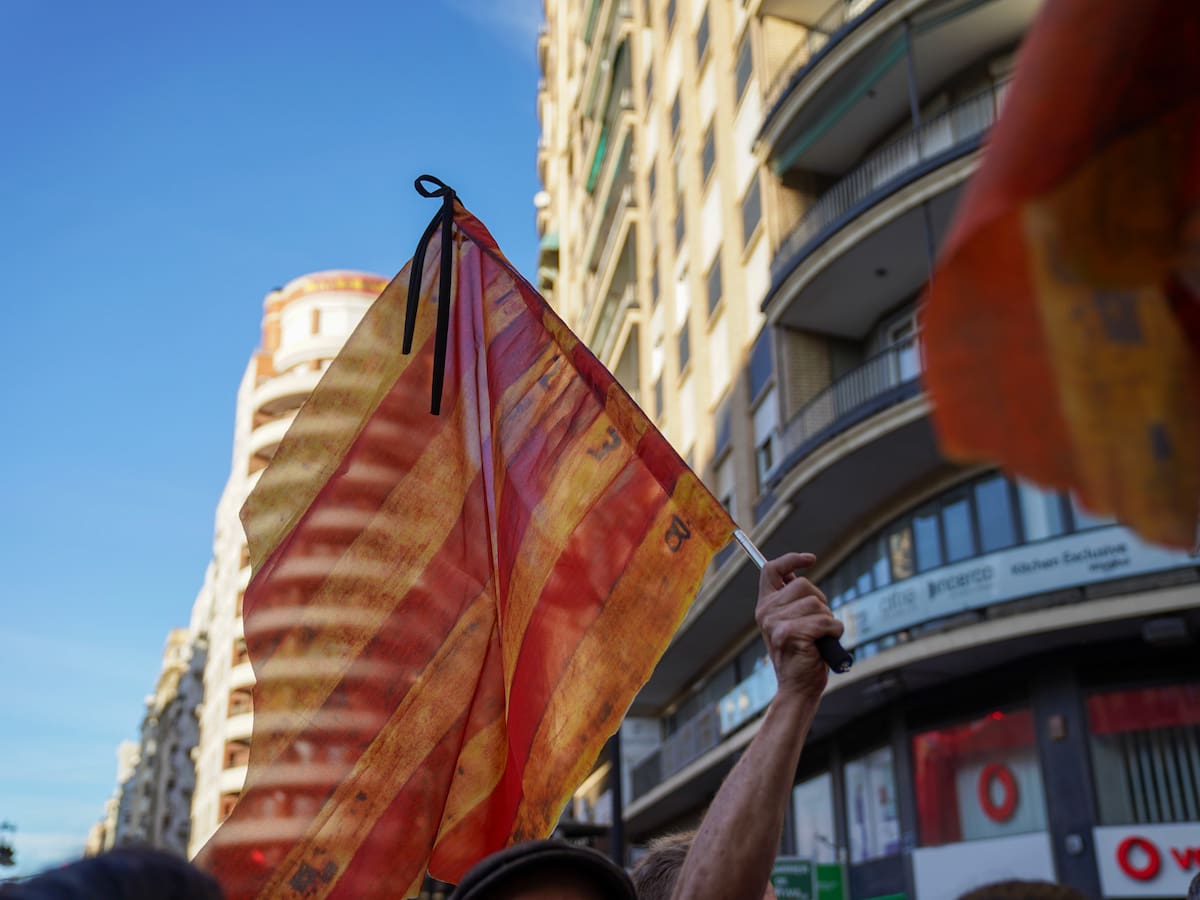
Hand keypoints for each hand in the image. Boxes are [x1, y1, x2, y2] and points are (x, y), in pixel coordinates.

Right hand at [755, 552, 843, 699]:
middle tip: (817, 626)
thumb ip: (791, 602)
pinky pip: (825, 621)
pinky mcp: (790, 634)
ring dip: (828, 620)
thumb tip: (797, 576)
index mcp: (765, 607)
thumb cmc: (802, 656)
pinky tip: (826, 643)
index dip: (791, 560)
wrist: (798, 689)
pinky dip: (834, 631)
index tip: (811, 560)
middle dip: (821, 603)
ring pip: (817, 604)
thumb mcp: (791, 623)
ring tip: (820, 638)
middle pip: (804, 585)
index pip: (771, 570)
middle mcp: (766, 612)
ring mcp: (776, 623)